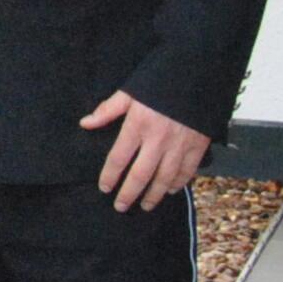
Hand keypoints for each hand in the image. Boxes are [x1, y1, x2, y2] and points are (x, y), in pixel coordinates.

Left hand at [80, 90, 210, 211]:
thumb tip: (85, 123)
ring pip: (165, 178)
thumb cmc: (159, 82)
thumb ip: (107, 110)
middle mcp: (158, 140)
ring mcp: (179, 145)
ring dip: (154, 195)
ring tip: (145, 205)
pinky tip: (170, 191)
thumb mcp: (130, 92)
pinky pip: (187, 171)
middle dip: (129, 194)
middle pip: (140, 175)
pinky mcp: (198, 146)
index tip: (104, 188)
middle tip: (120, 207)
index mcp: (138, 126)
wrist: (198, 75)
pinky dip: (179, 184)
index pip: (119, 158)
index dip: (110, 176)